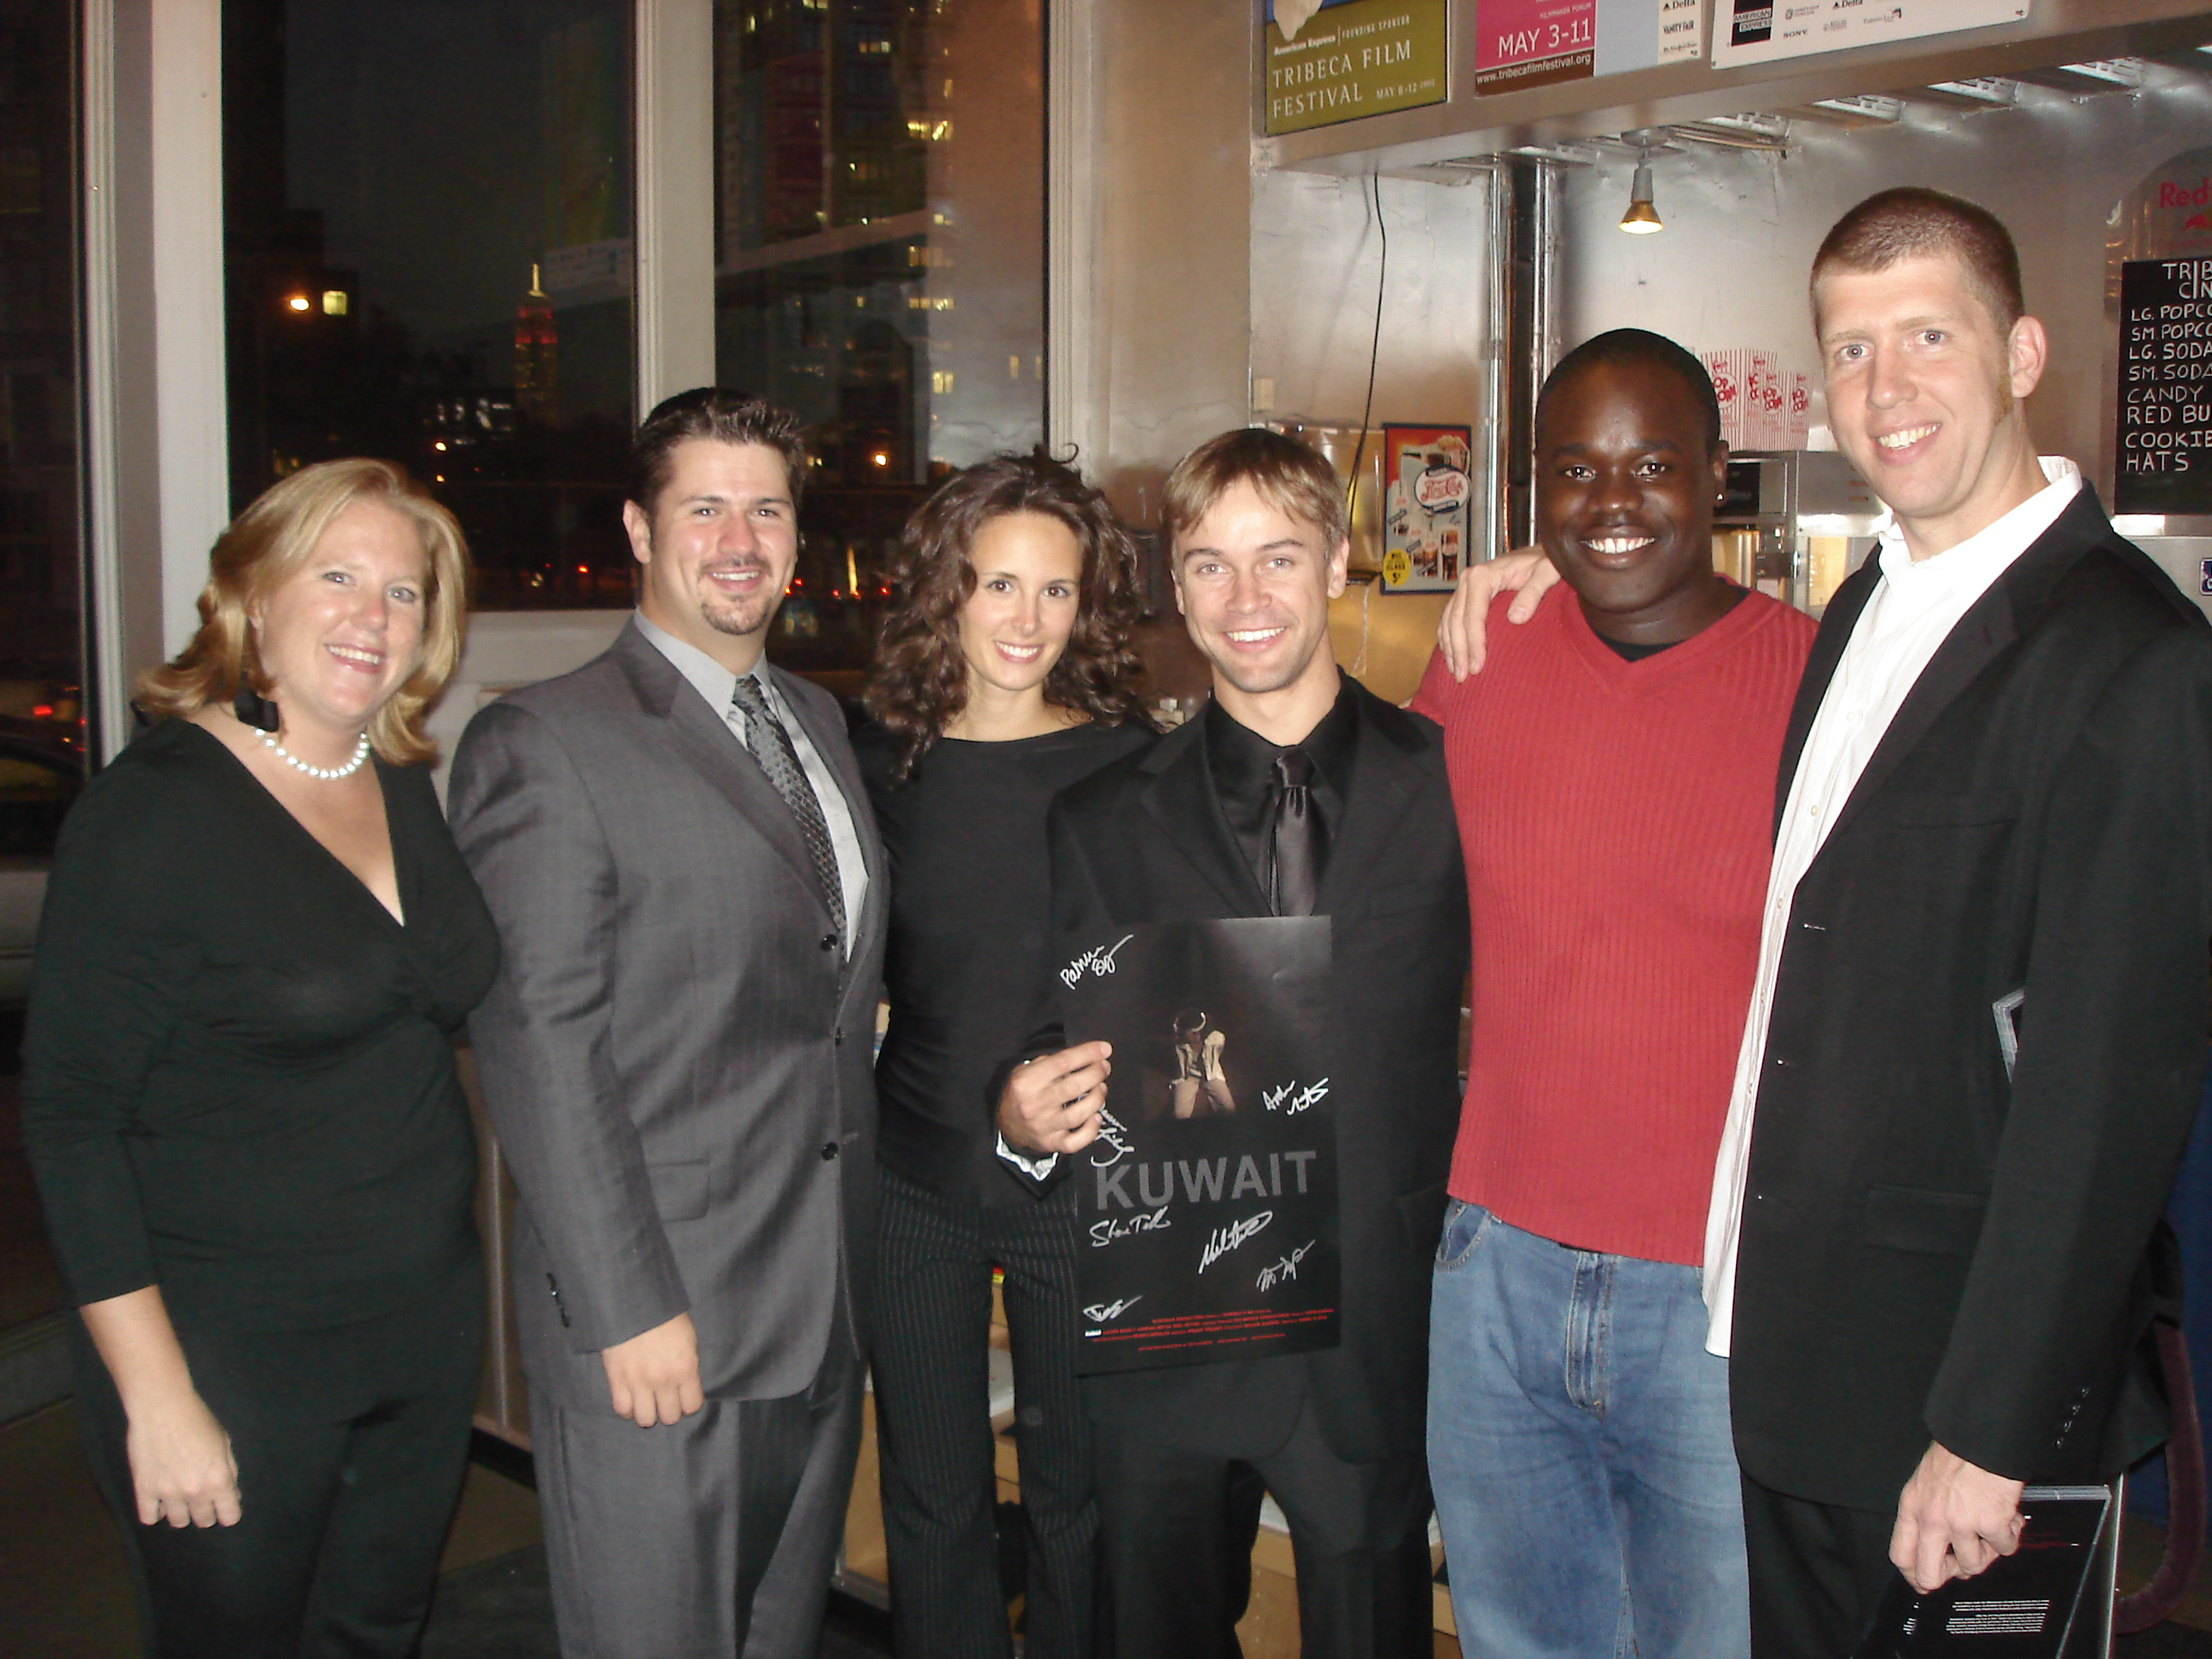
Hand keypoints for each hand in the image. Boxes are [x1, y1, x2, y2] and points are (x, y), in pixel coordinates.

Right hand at [125, 1388, 240, 1527]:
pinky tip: (158, 1501)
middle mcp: (195, 1492)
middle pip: (203, 1522)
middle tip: (200, 1498)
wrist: (162, 1408)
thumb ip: (229, 1471)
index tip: (224, 1507)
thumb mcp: (224, 1442)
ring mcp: (168, 1494)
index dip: (228, 1513)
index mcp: (219, 1480)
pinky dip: (155, 1512)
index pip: (230, 1517)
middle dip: (206, 1512)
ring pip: (178, 1522)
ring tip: (179, 1499)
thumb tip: (232, 1495)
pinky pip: (149, 1518)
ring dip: (181, 1513)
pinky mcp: (144, 1490)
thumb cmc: (198, 1420)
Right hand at [601, 1311, 703, 1426]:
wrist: (633, 1301)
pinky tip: (631, 1399)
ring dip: (648, 1412)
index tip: (684, 1397)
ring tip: (647, 1401)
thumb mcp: (688, 1337)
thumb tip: (686, 1383)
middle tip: (665, 1399)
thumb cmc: (665, 1315)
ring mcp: (638, 1382)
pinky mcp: (616, 1380)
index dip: (689, 1403)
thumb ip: (687, 1364)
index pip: (692, 1406)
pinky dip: (627, 1409)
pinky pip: (622, 1409)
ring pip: (645, 1419)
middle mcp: (663, 1380)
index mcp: (685, 1368)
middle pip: (669, 1417)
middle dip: (669, 1409)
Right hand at [998, 1042, 1112, 1156]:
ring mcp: (1043, 1127)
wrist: (1006, 1124)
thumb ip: (1050, 1062)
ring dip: (1096, 1098)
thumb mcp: (1025, 1070)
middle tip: (1104, 1067)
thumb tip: (1084, 1058)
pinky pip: (1075, 1142)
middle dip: (1095, 1074)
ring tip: (1101, 1088)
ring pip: (1077, 1115)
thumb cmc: (1022, 1092)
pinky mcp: (1051, 1143)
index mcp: (1027, 1082)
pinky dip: (1091, 1130)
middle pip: (1072, 1087)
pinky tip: (1096, 1117)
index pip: (1062, 1063)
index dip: (1087, 1054)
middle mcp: (1034, 1105)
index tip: (1104, 1049)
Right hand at [1437, 548, 1559, 679]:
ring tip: (1457, 673)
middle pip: (1455, 621)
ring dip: (1450, 649)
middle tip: (1463, 677)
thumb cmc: (1547, 562)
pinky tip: (1453, 656)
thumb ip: (1534, 591)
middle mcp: (1469, 579)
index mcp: (1483, 575)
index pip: (1472, 615)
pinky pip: (1450, 619)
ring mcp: (1465, 587)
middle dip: (1458, 651)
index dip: (1473, 643)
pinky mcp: (1467, 594)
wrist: (1542, 553)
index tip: (1478, 666)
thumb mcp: (1547, 571)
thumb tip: (1516, 618)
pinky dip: (1449, 639)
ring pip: (1448, 621)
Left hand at [1890, 1441, 2025, 1591]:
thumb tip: (1938, 1548)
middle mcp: (1931, 1520)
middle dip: (1951, 1575)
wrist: (1983, 1437)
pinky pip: (2006, 1548)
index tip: (1925, 1584)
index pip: (1901, 1555)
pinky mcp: (1990, 1525)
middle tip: (1965, 1563)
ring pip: (1973, 1565)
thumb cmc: (1958, 1454)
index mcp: (1912, 1507)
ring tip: (1991, 1525)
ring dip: (1988, 1550)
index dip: (1914, 1576)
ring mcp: (1960, 1525)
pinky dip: (2011, 1536)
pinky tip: (2009, 1516)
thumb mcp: (1926, 1482)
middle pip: (1930, 1575)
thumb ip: (1927, 1513)